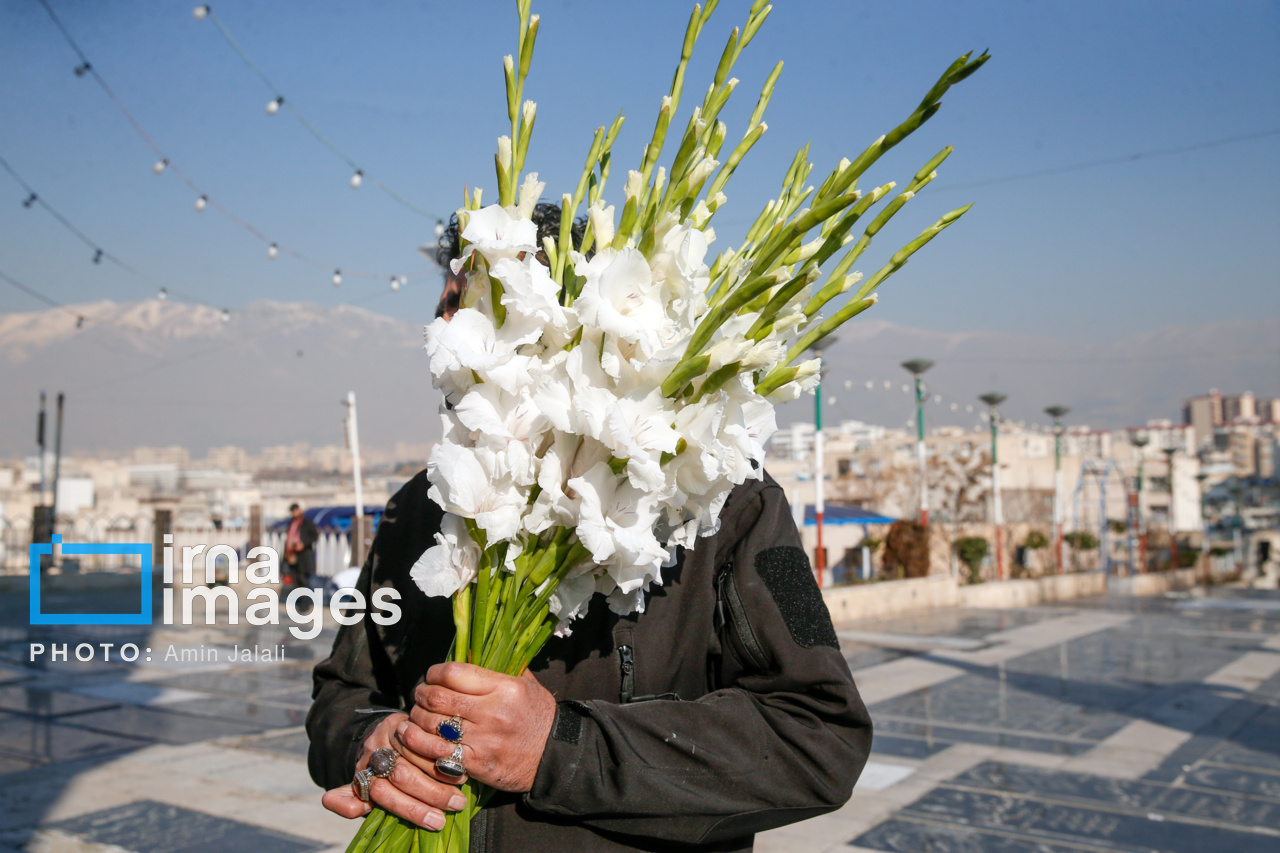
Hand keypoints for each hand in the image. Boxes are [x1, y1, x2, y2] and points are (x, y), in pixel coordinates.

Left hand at [320, 712, 468, 830]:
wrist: (379, 737)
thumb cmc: (378, 773)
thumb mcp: (365, 790)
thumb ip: (353, 800)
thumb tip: (328, 802)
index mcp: (362, 774)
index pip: (385, 795)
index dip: (412, 809)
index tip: (437, 822)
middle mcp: (372, 752)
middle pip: (402, 775)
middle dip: (432, 793)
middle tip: (457, 804)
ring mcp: (387, 734)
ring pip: (415, 754)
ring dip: (441, 770)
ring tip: (461, 783)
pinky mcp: (400, 720)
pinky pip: (423, 734)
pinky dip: (441, 748)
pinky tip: (457, 758)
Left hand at [400, 662, 556, 792]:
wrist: (555, 757)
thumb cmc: (539, 716)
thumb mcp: (527, 684)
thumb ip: (500, 667)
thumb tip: (470, 650)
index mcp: (505, 688)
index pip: (454, 673)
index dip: (434, 673)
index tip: (431, 676)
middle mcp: (492, 713)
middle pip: (438, 698)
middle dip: (421, 695)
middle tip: (420, 696)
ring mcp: (483, 740)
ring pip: (432, 726)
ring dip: (418, 720)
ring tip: (418, 717)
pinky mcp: (477, 764)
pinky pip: (438, 753)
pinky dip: (424, 745)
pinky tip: (422, 740)